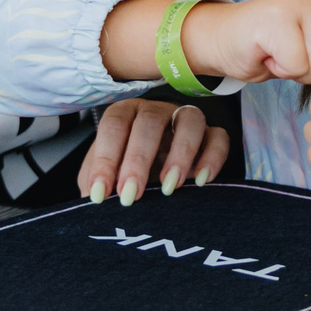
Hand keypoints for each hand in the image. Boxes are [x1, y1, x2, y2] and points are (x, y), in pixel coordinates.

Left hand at [77, 99, 229, 204]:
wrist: (155, 180)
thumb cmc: (127, 173)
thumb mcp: (106, 178)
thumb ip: (95, 182)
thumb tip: (91, 198)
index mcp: (126, 114)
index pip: (114, 125)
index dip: (105, 158)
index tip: (100, 194)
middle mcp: (156, 112)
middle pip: (149, 121)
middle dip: (138, 159)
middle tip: (130, 195)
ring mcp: (186, 121)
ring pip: (189, 120)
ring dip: (180, 153)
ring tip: (169, 187)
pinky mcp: (212, 136)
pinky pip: (219, 138)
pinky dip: (212, 158)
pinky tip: (201, 181)